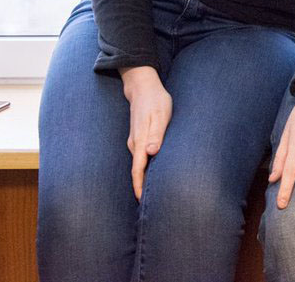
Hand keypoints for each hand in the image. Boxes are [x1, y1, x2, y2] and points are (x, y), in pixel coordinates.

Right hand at [120, 66, 172, 199]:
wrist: (142, 87)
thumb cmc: (156, 100)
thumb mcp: (161, 115)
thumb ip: (156, 134)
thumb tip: (151, 153)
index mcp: (140, 141)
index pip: (137, 170)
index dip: (139, 187)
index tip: (142, 203)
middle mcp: (134, 144)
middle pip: (136, 172)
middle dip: (141, 189)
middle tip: (150, 207)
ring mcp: (135, 142)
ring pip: (138, 166)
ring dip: (143, 179)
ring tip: (152, 195)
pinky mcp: (138, 139)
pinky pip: (139, 159)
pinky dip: (144, 169)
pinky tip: (152, 174)